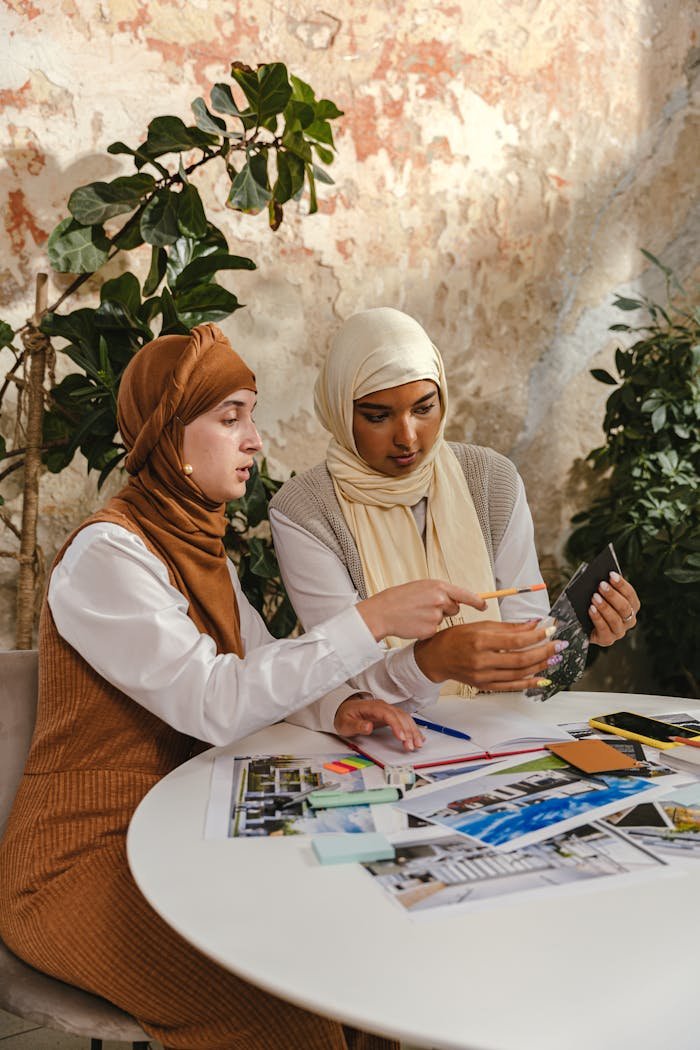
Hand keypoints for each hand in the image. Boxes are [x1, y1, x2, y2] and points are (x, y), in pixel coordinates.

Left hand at [333, 697, 425, 751]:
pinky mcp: (390, 716)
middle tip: (412, 745)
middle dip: (408, 731)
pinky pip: (404, 720)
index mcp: (372, 707)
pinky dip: (412, 728)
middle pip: (399, 716)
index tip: (402, 737)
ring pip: (404, 718)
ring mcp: (387, 710)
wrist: (343, 710)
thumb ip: (357, 725)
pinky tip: (418, 736)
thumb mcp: (345, 723)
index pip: (388, 714)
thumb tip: (368, 726)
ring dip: (413, 730)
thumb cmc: (345, 716)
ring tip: (418, 743)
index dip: (397, 725)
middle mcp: (382, 707)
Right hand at [357, 580, 486, 641]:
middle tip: (426, 607)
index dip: (477, 601)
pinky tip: (414, 623)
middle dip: (445, 609)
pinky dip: (426, 628)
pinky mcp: (431, 629)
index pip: (465, 594)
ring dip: (434, 618)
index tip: (484, 605)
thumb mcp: (421, 587)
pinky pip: (435, 630)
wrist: (382, 612)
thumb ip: (439, 592)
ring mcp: (436, 615)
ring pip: (444, 620)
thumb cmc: (399, 598)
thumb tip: (454, 600)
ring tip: (416, 614)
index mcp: (438, 586)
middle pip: (455, 608)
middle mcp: (440, 600)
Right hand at [415, 619, 560, 691]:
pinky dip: (528, 683)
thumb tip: (533, 624)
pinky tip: (541, 678)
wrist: (436, 657)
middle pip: (521, 659)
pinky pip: (511, 686)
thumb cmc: (456, 638)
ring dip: (540, 666)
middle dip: (544, 651)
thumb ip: (508, 627)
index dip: (537, 636)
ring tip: (554, 658)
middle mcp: (482, 660)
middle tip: (560, 645)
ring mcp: (483, 675)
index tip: (551, 630)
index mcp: (480, 640)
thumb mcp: (481, 625)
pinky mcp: (484, 685)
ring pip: (519, 673)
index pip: (516, 640)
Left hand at [589, 572, 639, 645]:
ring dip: (605, 607)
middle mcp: (629, 620)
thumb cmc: (595, 604)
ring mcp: (619, 632)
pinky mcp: (607, 640)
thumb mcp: (601, 595)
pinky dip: (597, 618)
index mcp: (632, 607)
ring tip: (594, 597)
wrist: (584, 625)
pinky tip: (591, 609)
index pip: (630, 595)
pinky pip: (604, 629)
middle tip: (601, 585)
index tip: (611, 574)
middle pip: (625, 608)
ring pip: (615, 619)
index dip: (621, 584)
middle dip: (613, 595)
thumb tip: (601, 578)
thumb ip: (604, 588)